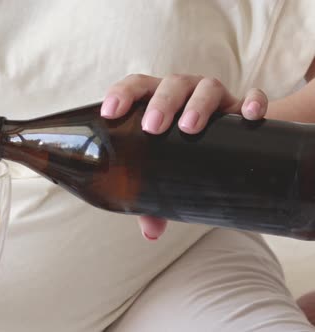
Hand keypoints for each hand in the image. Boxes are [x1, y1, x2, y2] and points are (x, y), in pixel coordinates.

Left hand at [100, 74, 267, 240]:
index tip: (110, 112)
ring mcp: (216, 98)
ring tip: (190, 127)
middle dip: (162, 103)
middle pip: (172, 85)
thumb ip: (155, 201)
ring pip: (208, 88)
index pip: (137, 87)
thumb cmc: (184, 154)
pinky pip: (253, 97)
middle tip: (153, 128)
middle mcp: (185, 94)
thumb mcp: (168, 172)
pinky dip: (252, 102)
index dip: (122, 94)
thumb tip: (151, 232)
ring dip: (198, 104)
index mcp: (158, 101)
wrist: (231, 145)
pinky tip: (248, 116)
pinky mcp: (243, 108)